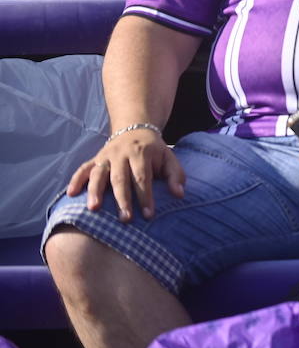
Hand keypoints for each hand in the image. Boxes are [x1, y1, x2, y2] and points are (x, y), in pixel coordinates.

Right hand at [66, 128, 184, 222]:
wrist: (135, 129)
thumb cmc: (155, 151)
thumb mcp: (169, 158)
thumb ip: (176, 175)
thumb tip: (179, 194)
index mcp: (141, 153)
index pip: (143, 177)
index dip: (145, 196)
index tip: (148, 215)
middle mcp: (121, 154)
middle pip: (120, 178)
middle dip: (122, 199)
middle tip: (125, 219)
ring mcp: (106, 156)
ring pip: (98, 174)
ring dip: (95, 191)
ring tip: (94, 209)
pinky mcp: (95, 159)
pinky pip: (83, 169)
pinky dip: (75, 180)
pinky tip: (70, 194)